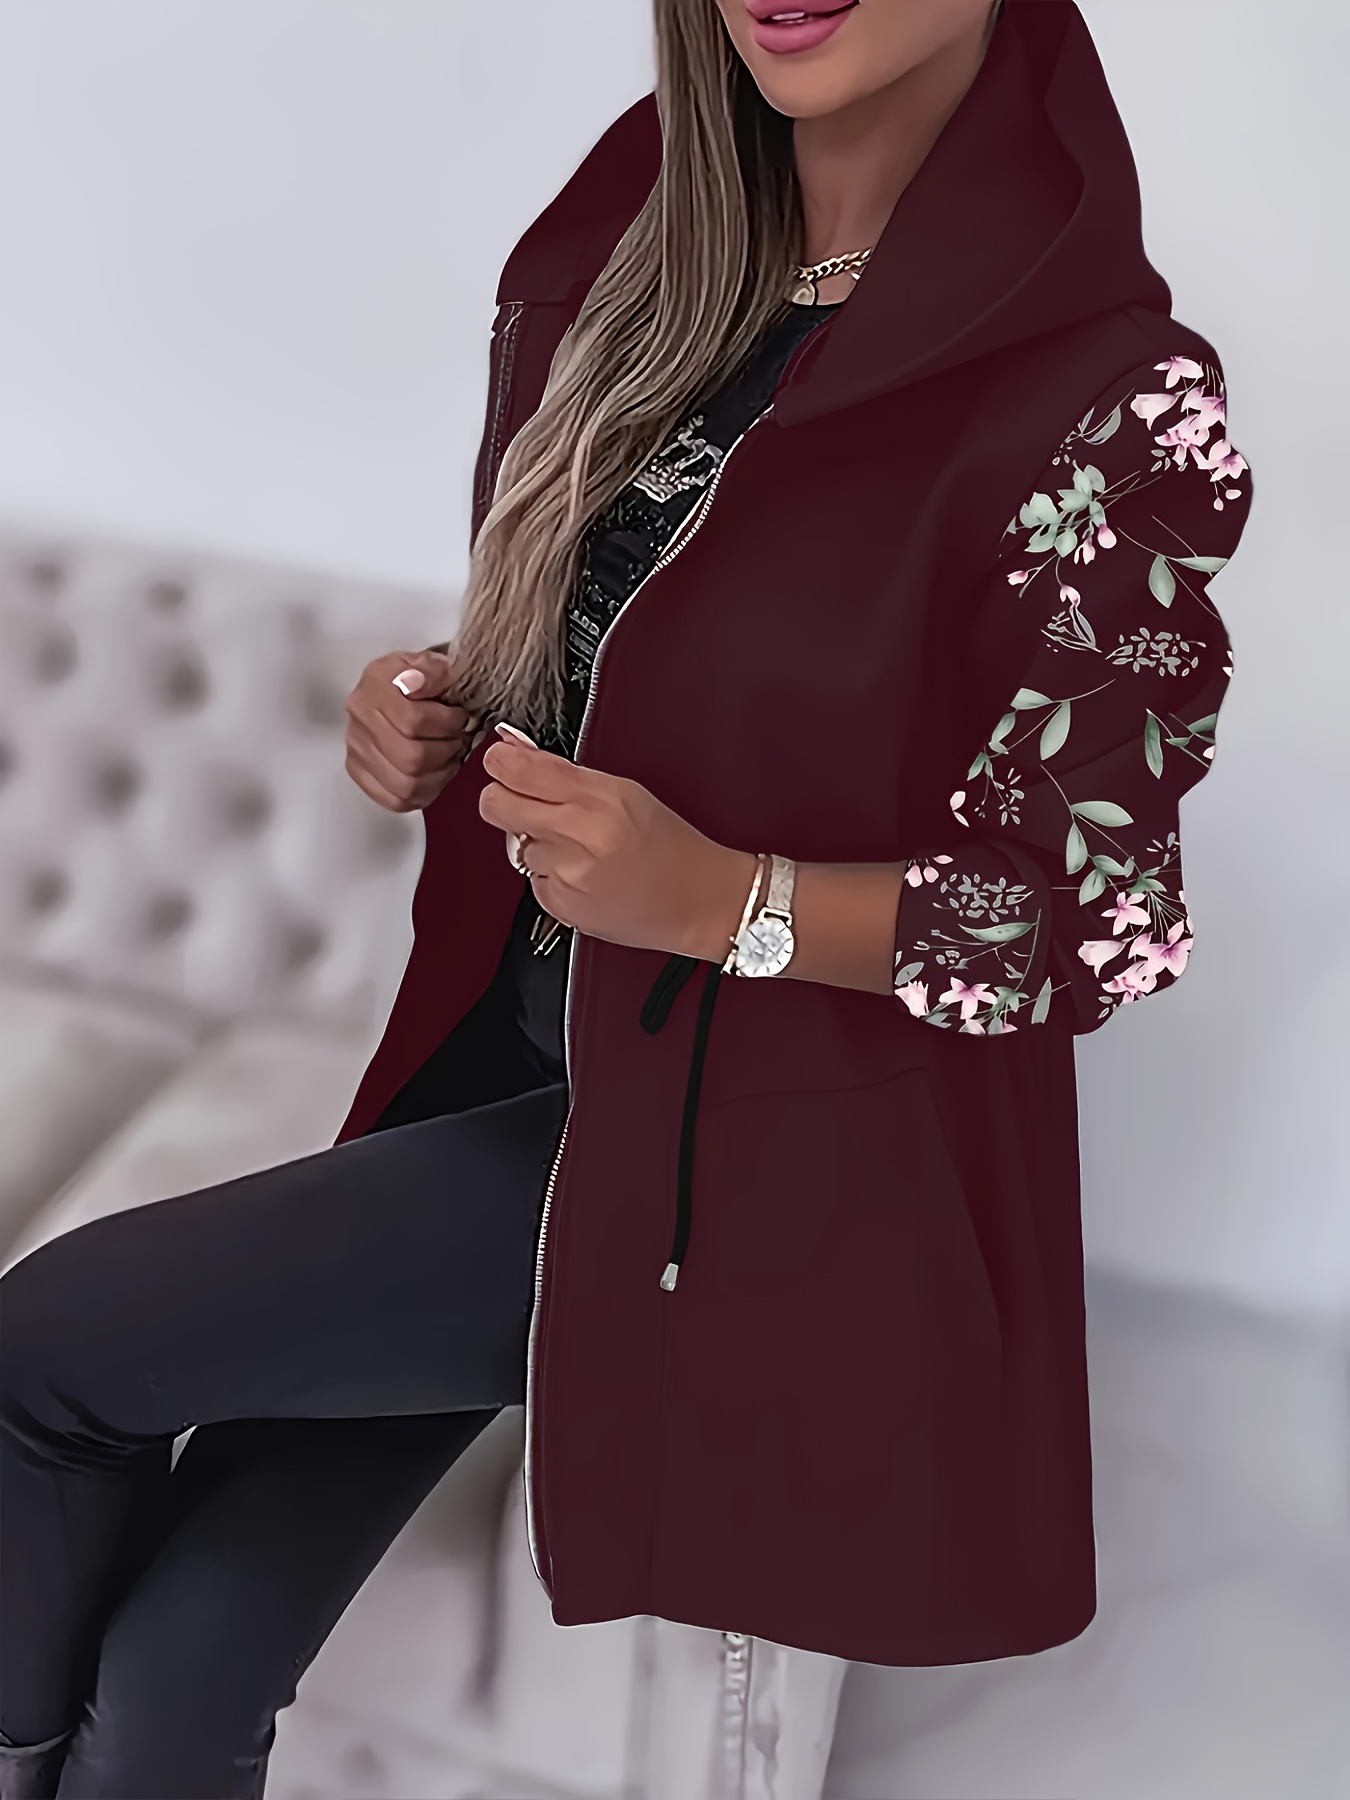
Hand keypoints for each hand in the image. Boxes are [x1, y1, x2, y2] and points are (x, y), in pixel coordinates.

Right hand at [344, 650, 476, 812]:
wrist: (389, 689)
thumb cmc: (411, 678)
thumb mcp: (425, 662)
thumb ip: (431, 669)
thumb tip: (422, 682)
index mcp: (374, 690)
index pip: (412, 721)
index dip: (446, 724)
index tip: (460, 718)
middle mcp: (359, 724)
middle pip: (409, 757)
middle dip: (446, 751)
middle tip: (459, 740)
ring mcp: (357, 752)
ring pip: (405, 784)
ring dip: (439, 775)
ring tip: (450, 757)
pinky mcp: (360, 774)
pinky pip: (395, 800)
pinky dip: (423, 793)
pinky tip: (434, 775)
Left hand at [479, 732, 756, 959]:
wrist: (697, 902)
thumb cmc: (670, 846)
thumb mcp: (625, 791)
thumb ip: (562, 772)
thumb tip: (514, 750)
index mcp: (597, 800)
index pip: (517, 769)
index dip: (501, 762)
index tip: (503, 762)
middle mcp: (577, 837)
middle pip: (495, 805)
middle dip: (502, 798)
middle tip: (525, 801)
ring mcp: (566, 875)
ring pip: (514, 845)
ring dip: (536, 841)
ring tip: (580, 847)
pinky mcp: (560, 906)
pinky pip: (531, 879)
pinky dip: (550, 873)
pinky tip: (584, 873)